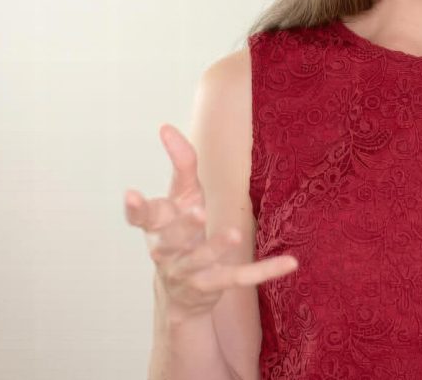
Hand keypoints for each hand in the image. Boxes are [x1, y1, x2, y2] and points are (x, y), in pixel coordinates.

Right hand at [124, 123, 298, 322]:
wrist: (180, 294)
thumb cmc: (180, 231)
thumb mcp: (181, 197)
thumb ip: (181, 165)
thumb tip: (166, 127)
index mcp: (158, 227)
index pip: (143, 216)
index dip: (135, 207)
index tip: (130, 194)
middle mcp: (168, 251)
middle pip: (172, 238)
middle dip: (185, 225)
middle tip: (199, 211)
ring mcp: (189, 271)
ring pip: (202, 259)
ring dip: (217, 246)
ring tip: (235, 234)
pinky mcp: (214, 286)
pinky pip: (241, 277)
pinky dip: (265, 271)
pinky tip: (291, 263)